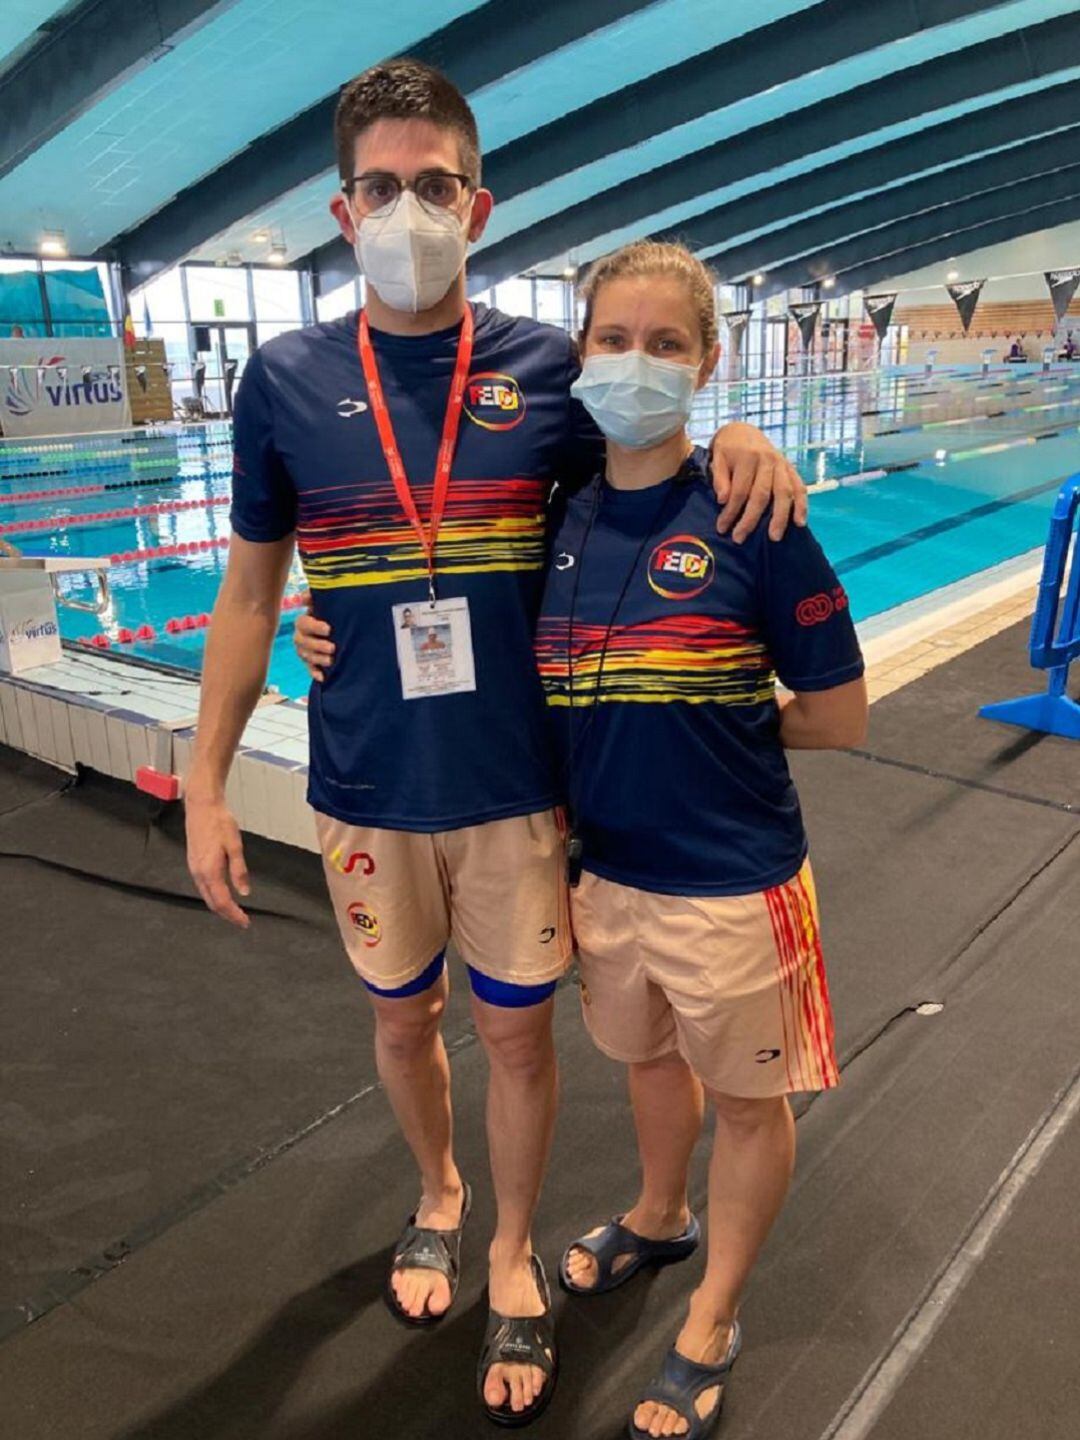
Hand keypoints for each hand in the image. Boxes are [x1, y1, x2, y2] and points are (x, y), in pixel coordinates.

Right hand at [185, 790, 250, 927]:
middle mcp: (198, 873)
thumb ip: (239, 871)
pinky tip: (221, 894)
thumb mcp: (235, 846)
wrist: (202, 806)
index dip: (234, 915)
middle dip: (227, 914)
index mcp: (209, 871)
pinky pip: (202, 886)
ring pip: (206, 896)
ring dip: (219, 906)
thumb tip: (244, 893)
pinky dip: (213, 896)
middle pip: (212, 903)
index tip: (245, 922)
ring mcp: (193, 868)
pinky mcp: (193, 862)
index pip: (222, 902)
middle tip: (241, 921)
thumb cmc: (220, 822)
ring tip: (233, 911)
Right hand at [293, 590, 333, 681]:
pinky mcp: (311, 662)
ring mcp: (305, 650)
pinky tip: (322, 677)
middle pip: (302, 641)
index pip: (303, 623)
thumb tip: (305, 596)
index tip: (328, 629)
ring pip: (305, 655)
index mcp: (305, 621)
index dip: (314, 626)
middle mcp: (301, 636)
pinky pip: (309, 668)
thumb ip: (317, 598)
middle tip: (332, 647)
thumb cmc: (334, 615)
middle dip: (317, 645)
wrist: (343, 629)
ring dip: (317, 658)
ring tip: (331, 661)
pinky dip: (315, 673)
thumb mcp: (330, 604)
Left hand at [710, 422, 807, 543]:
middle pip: (761, 495)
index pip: (739, 491)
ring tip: (775, 536)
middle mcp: (768, 460)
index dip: (730, 512)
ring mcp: (781, 464)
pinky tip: (800, 522)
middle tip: (740, 538)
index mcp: (748, 458)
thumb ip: (720, 479)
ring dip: (781, 516)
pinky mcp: (790, 468)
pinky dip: (802, 504)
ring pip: (784, 493)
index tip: (722, 528)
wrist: (743, 431)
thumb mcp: (717, 458)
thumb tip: (723, 500)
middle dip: (751, 519)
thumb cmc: (728, 449)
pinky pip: (799, 487)